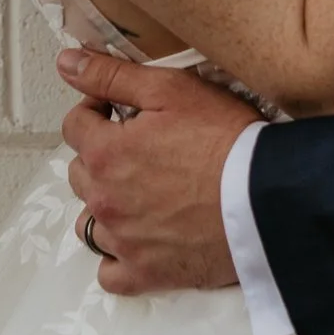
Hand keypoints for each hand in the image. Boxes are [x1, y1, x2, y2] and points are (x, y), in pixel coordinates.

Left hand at [57, 48, 256, 294]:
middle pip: (80, 173)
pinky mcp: (146, 273)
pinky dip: (118, 257)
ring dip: (104, 206)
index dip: (96, 112)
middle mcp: (104, 199)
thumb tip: (67, 62)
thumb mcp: (171, 90)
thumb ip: (111, 76)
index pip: (75, 126)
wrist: (267, 199)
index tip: (121, 112)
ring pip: (89, 222)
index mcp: (105, 153)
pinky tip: (138, 240)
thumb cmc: (225, 140)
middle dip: (100, 156)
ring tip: (139, 195)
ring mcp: (122, 241)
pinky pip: (110, 272)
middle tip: (141, 150)